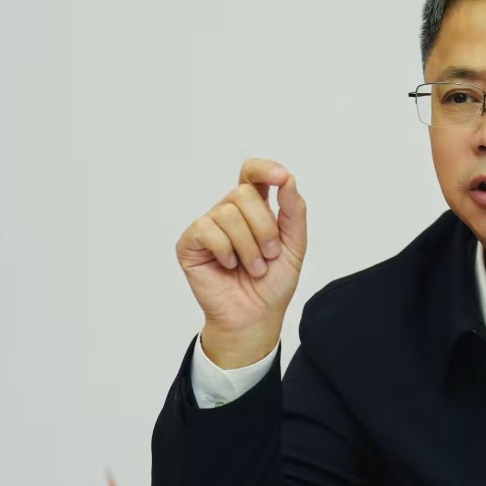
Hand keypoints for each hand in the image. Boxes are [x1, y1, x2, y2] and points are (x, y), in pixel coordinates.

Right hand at [176, 159, 306, 367]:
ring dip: (248, 247)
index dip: (264, 169)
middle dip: (264, 228)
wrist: (256, 317)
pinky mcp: (190, 243)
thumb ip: (294, 212)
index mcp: (254, 209)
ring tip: (252, 268)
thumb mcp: (294, 246)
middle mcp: (228, 213)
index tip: (281, 177)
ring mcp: (208, 227)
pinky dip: (225, 250)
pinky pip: (207, 230)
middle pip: (243, 193)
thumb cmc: (272, 284)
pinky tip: (228, 266)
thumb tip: (288, 180)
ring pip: (228, 213)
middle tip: (269, 255)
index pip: (252, 174)